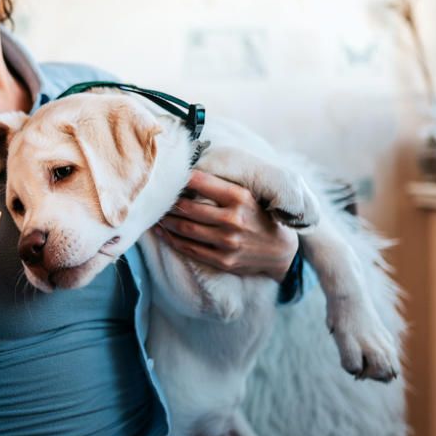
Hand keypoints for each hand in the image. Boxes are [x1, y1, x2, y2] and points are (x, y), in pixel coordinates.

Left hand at [154, 170, 297, 280]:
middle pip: (188, 208)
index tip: (168, 175)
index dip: (180, 178)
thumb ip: (221, 187)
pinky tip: (162, 232)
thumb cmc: (259, 217)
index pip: (201, 181)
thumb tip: (186, 175)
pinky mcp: (223, 260)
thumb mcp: (247, 196)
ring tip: (155, 214)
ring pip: (185, 229)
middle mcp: (233, 219)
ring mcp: (228, 242)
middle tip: (155, 198)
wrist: (280, 251)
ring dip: (166, 221)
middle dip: (168, 202)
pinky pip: (189, 249)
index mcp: (240, 197)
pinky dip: (171, 239)